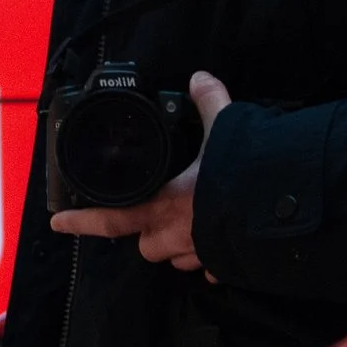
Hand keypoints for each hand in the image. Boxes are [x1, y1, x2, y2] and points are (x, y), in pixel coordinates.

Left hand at [50, 71, 230, 276]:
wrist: (288, 213)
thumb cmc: (245, 176)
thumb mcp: (224, 128)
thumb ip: (209, 101)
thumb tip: (199, 78)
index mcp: (164, 206)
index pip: (110, 219)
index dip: (81, 222)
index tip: (58, 224)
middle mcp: (177, 236)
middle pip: (145, 246)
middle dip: (146, 232)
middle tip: (154, 213)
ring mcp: (202, 255)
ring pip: (175, 259)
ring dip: (175, 244)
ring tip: (187, 222)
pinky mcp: (228, 266)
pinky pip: (210, 268)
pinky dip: (210, 257)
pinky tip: (220, 240)